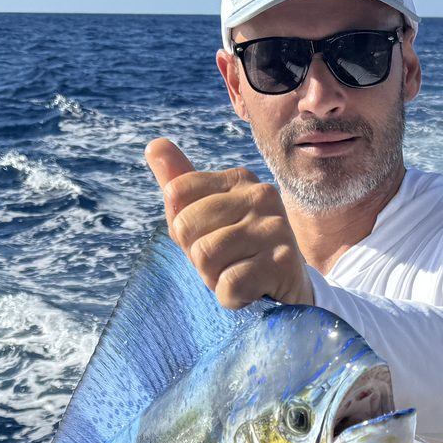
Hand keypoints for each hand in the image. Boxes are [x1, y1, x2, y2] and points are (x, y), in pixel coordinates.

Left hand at [146, 137, 313, 308]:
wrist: (289, 291)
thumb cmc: (240, 253)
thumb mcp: (208, 218)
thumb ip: (181, 184)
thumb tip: (154, 145)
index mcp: (239, 179)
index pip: (176, 193)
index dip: (183, 228)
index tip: (211, 238)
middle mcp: (261, 196)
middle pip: (185, 225)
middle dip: (196, 256)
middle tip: (225, 262)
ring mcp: (275, 228)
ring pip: (205, 256)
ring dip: (213, 278)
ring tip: (239, 276)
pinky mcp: (282, 263)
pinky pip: (229, 284)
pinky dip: (231, 298)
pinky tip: (250, 292)